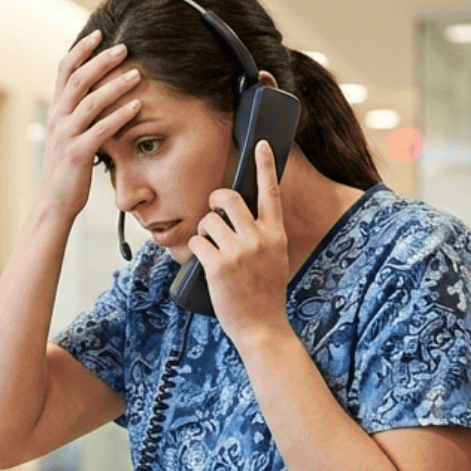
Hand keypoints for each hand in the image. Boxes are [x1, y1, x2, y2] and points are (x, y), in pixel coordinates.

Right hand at [37, 31, 142, 221]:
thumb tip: (101, 93)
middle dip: (102, 60)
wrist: (54, 203)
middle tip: (125, 47)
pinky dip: (120, 116)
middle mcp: (58, 118)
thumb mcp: (71, 136)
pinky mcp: (77, 153)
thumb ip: (81, 114)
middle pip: (78, 79)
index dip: (81, 50)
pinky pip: (101, 129)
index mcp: (57, 111)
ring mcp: (66, 135)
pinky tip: (137, 106)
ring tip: (137, 74)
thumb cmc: (68, 170)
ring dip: (116, 85)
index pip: (64, 70)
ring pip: (90, 101)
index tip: (100, 33)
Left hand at [188, 141, 293, 347]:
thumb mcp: (275, 258)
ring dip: (203, 232)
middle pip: (227, 198)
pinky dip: (195, 250)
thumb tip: (240, 214)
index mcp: (275, 234)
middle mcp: (258, 238)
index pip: (270, 192)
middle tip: (213, 212)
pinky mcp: (218, 265)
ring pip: (207, 221)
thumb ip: (263, 235)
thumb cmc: (265, 293)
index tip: (259, 143)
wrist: (263, 327)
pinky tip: (205, 263)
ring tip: (211, 249)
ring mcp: (238, 252)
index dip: (264, 165)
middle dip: (214, 200)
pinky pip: (196, 242)